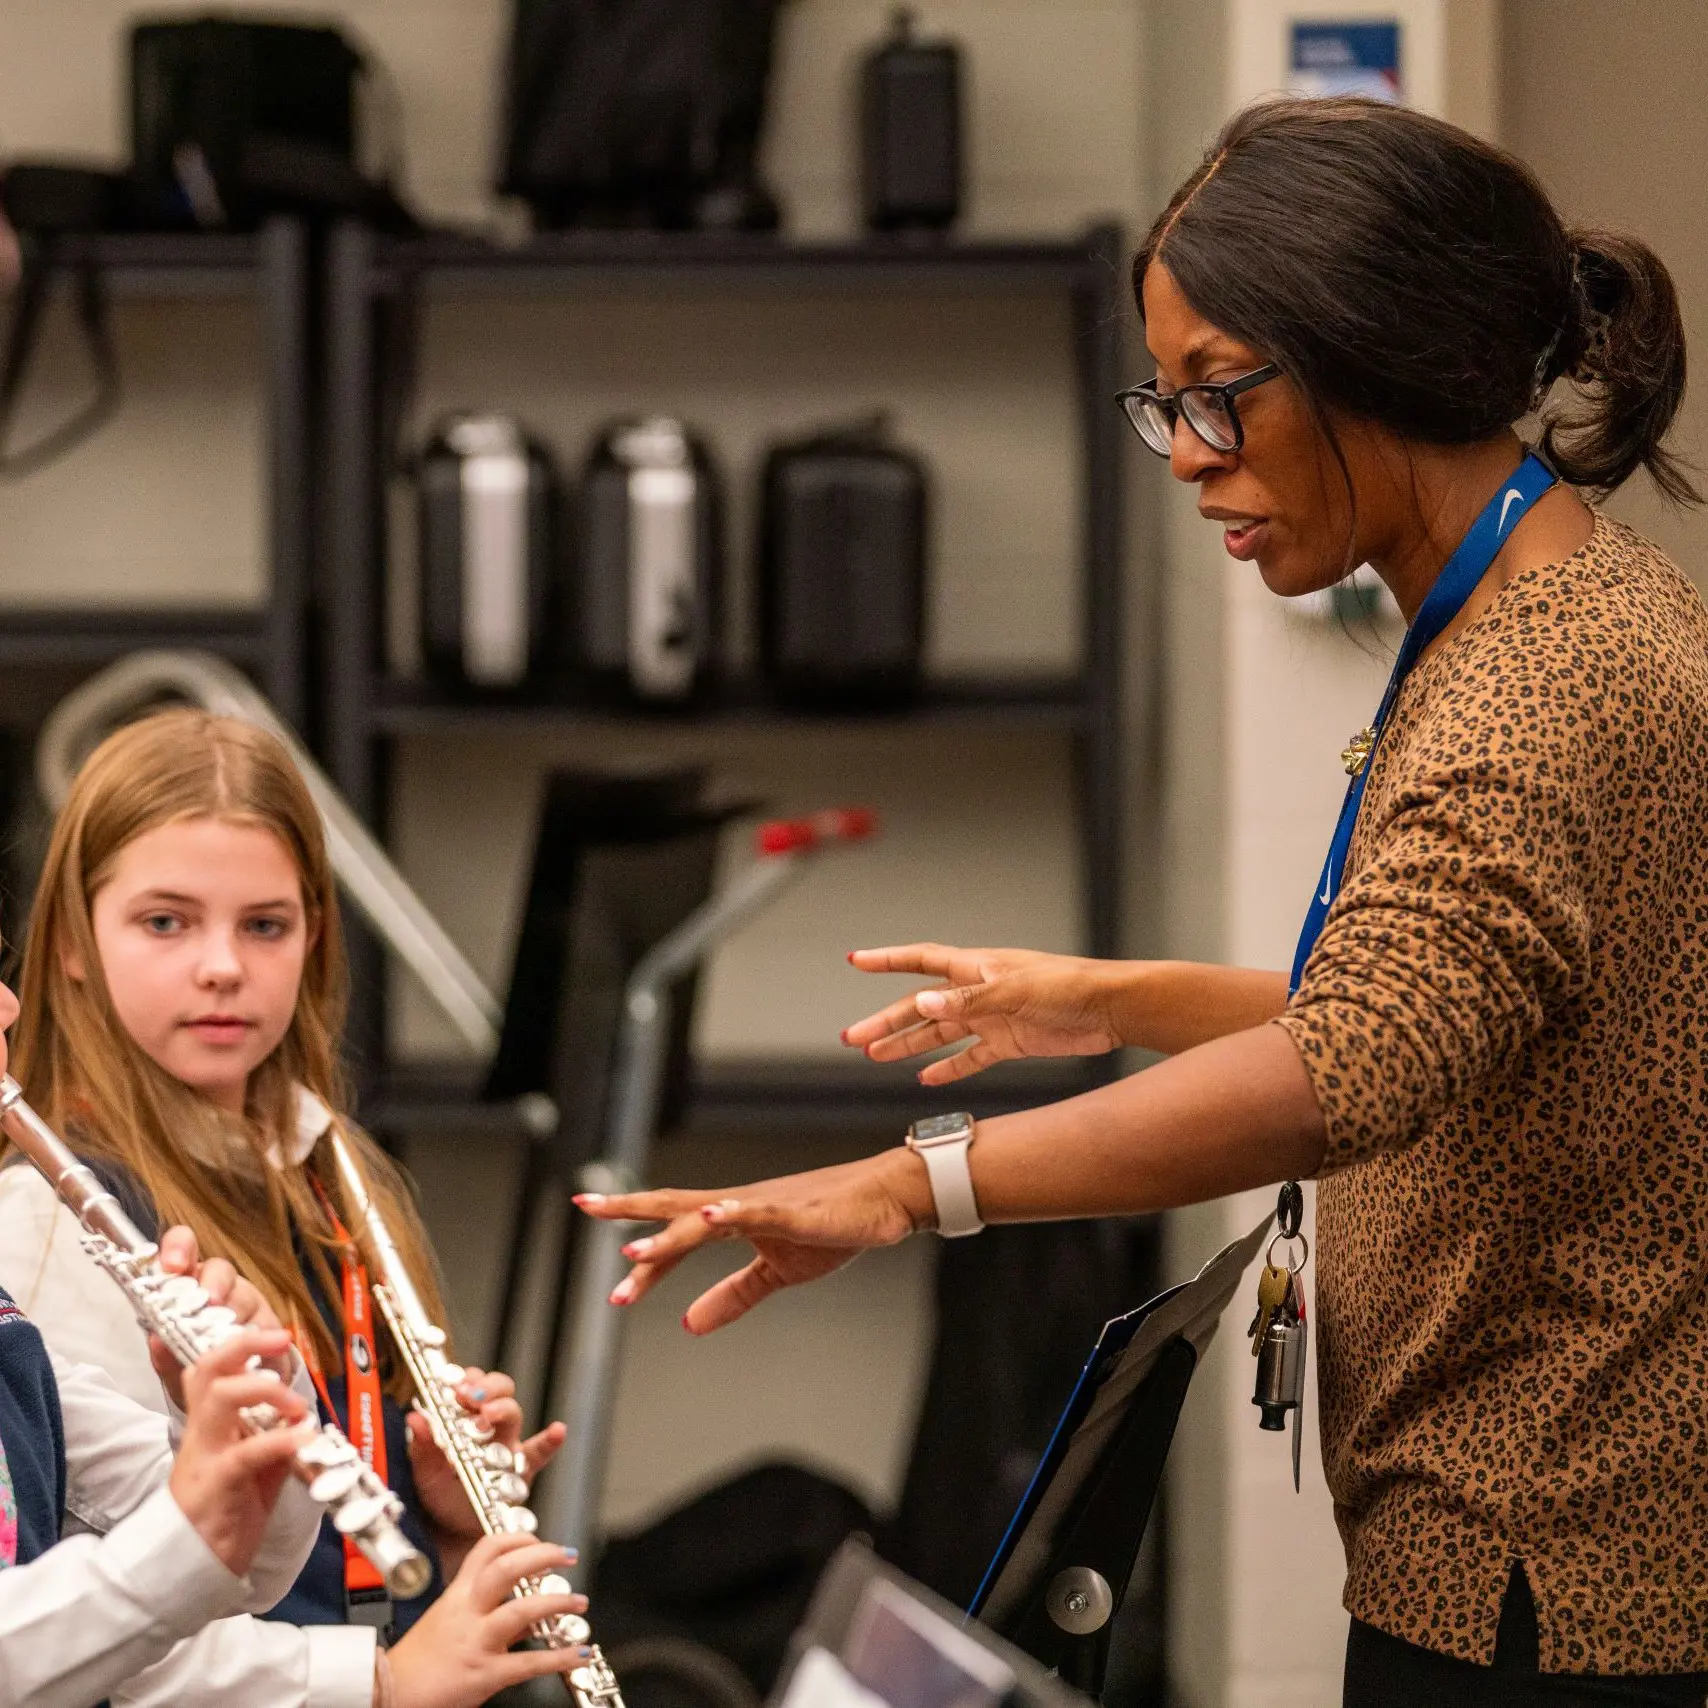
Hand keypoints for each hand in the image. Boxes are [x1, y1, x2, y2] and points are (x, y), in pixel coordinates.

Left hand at [148, 1226, 292, 1408]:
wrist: (230, 1389)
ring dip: (233, 1315)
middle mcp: (216, 1285)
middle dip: (213, 1284)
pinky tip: (246, 1352)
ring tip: (224, 1338)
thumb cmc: (196, 1365)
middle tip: (210, 1303)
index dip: (179, 1248)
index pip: (182, 1248)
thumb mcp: (172, 1365)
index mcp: (185, 1285)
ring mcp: (245, 1300)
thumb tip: (157, 1340)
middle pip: (219, 1268)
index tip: (174, 1265)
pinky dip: (253, 1338)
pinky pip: (263, 1323)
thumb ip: (163, 1354)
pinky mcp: (268, 1320)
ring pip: (243, 1295)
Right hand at [167, 1327, 314, 1577]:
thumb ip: (272, 1437)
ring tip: (297, 1403)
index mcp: (208, 1426)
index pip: (209, 1370)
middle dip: (244, 1346)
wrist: (190, 1570)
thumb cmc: (225, 1513)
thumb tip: (303, 1414)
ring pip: (220, 1400)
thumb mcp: (254, 1467)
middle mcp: (201, 1434)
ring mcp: (205, 1458)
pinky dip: (279, 1440)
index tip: (275, 1334)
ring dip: (265, 1390)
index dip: (237, 1344)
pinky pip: (245, 1453)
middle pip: (207, 1371)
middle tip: (281, 1340)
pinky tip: (305, 1437)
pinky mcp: (216, 1487)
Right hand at [386, 1532, 590, 1707]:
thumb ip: (482, 1612)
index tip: (539, 1539)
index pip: (486, 1551)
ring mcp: (475, 1643)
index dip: (517, 1538)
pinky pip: (527, 1663)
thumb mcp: (445, 1623)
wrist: (386, 1695)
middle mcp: (466, 1613)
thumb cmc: (416, 1663)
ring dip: (556, 1603)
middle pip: (506, 1569)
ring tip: (578, 1602)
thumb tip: (521, 1608)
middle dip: (542, 1556)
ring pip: (521, 1611)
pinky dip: (557, 1658)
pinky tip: (576, 1653)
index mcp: (456, 1596)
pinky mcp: (482, 1674)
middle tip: (567, 1554)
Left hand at [406, 1366, 565, 1561]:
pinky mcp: (522, 1471)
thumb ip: (423, 1447)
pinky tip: (557, 1430)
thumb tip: (415, 1417)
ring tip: (487, 1415)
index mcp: (468, 1419)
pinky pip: (539, 1453)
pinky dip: (550, 1441)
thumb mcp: (426, 1471)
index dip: (468, 1379)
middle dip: (487, 1387)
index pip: (475, 1385)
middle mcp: (492, 1428)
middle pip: (500, 1391)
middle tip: (469, 1396)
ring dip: (501, 1408)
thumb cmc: (441, 1495)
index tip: (456, 1384)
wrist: (452, 1531)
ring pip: (513, 1414)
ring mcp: (509, 1447)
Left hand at [575, 1147, 931, 1333]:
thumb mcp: (777, 1272)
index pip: (677, 1237)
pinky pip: (762, 1212)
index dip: (645, 1258)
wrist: (886, 1200)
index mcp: (733, 1220)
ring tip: (634, 1247)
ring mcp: (767, 1205)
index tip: (612, 1286)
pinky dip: (736, 1214)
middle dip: (630, 1209)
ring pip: (709, 1216)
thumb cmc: (834, 1226)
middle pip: (675, 1207)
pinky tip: (713, 1215)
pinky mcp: (799, 1212)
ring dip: (672, 1233)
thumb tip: (689, 1325)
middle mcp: (741, 1205)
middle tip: (584, 1205)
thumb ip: (733, 1296)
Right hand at [843, 944, 1129, 1082]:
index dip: (887, 960)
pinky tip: (926, 1078)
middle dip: (886, 1021)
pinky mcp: (1009, 1041)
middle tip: (853, 1037)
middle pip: (921, 1006)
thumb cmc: (1070, 986)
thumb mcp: (1015, 991)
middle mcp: (978, 991)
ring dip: (908, 1045)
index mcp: (976, 969)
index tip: (855, 961)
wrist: (1112, 1009)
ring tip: (876, 1057)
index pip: (921, 961)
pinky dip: (948, 1068)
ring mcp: (992, 1017)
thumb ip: (969, 1001)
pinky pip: (970, 1057)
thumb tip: (923, 1005)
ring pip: (939, 1033)